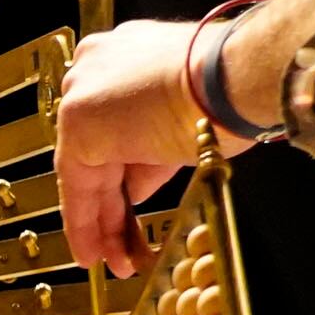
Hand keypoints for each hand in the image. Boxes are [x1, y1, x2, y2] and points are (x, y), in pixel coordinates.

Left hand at [54, 18, 207, 276]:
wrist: (235, 76)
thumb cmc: (232, 91)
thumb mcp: (188, 122)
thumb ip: (152, 151)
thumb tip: (136, 186)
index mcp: (127, 55)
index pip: (115, 125)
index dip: (122, 172)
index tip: (125, 204)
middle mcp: (99, 67)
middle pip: (97, 151)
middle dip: (110, 205)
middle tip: (117, 243)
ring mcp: (85, 91)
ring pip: (87, 171)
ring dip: (102, 222)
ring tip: (113, 259)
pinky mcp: (79, 123)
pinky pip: (78, 184)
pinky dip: (86, 222)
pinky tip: (93, 252)